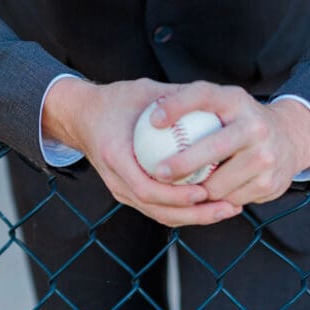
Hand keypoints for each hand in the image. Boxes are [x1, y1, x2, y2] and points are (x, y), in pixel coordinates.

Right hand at [41, 76, 241, 226]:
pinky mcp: (127, 191)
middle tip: (228, 207)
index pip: (145, 187)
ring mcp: (120, 189)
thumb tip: (208, 96)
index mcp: (115, 155)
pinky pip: (158, 207)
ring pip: (159, 214)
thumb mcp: (141, 92)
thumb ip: (171, 97)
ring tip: (227, 209)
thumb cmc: (112, 100)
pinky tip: (210, 202)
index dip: (175, 195)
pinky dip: (183, 208)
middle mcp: (115, 179)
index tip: (203, 191)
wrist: (82, 116)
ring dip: (194, 217)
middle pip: (156, 209)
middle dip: (195, 214)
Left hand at [149, 82, 309, 205]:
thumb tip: (148, 111)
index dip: (177, 105)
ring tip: (183, 187)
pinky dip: (217, 199)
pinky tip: (209, 194)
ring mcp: (265, 155)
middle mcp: (254, 125)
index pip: (203, 95)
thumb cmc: (239, 120)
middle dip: (183, 162)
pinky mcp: (270, 182)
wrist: (290, 138)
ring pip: (220, 182)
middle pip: (214, 147)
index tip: (153, 119)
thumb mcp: (223, 103)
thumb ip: (192, 105)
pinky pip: (232, 199)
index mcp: (235, 100)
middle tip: (159, 173)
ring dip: (199, 189)